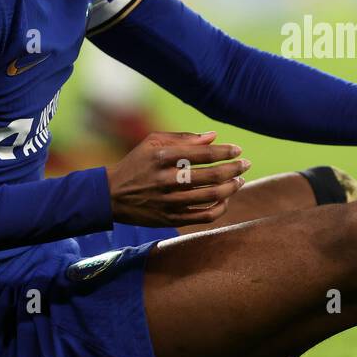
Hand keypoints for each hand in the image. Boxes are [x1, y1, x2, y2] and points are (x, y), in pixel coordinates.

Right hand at [106, 131, 249, 226]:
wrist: (111, 195)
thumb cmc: (137, 163)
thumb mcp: (153, 143)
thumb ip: (183, 138)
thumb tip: (213, 137)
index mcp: (162, 157)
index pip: (203, 154)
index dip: (225, 152)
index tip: (238, 150)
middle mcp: (166, 180)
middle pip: (210, 176)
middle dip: (234, 169)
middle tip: (246, 165)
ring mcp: (168, 202)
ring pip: (210, 197)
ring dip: (230, 188)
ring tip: (239, 181)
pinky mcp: (170, 219)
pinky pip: (202, 217)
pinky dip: (219, 209)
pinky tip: (226, 200)